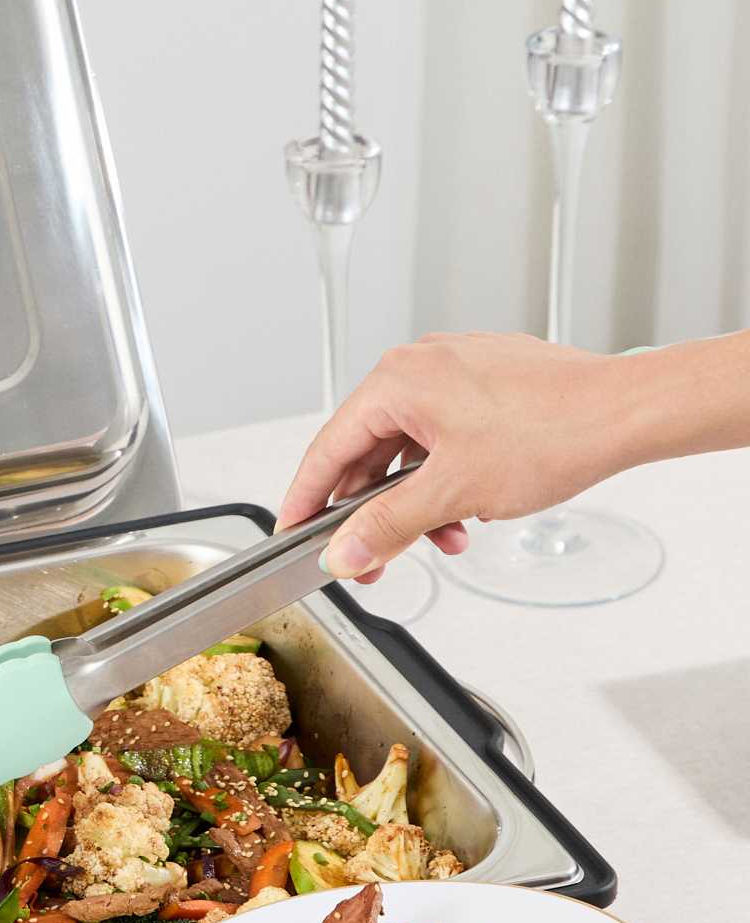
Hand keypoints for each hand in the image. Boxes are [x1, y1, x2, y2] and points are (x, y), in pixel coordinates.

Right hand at [280, 333, 637, 578]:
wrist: (630, 411)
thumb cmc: (555, 431)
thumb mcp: (452, 493)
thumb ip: (387, 527)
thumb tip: (345, 553)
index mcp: (397, 380)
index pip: (328, 449)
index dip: (306, 500)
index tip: (293, 532)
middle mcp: (420, 365)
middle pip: (369, 451)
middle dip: (374, 512)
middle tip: (372, 557)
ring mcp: (456, 370)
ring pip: (410, 447)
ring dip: (416, 500)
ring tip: (440, 537)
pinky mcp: (487, 382)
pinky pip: (443, 435)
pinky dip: (445, 476)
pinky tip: (466, 508)